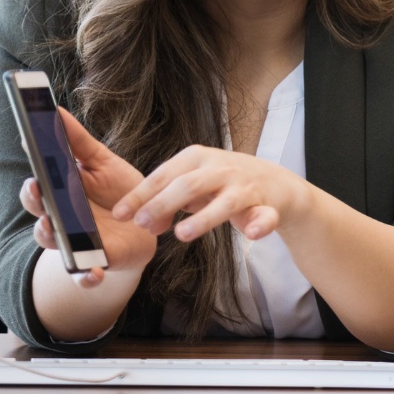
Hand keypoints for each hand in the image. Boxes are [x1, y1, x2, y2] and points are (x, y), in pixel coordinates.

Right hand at [20, 108, 155, 287]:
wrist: (146, 224)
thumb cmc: (118, 190)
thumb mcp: (101, 162)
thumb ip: (78, 141)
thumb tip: (55, 110)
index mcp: (59, 193)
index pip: (36, 186)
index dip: (30, 176)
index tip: (27, 161)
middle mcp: (60, 219)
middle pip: (37, 212)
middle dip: (34, 201)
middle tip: (38, 187)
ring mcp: (74, 242)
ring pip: (51, 242)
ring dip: (49, 235)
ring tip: (52, 226)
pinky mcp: (94, 263)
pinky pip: (83, 275)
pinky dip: (85, 277)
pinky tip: (93, 273)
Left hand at [111, 146, 310, 242]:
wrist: (275, 182)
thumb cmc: (223, 183)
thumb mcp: (192, 188)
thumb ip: (166, 203)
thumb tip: (144, 224)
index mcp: (196, 158)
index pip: (162, 175)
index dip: (140, 195)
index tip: (119, 214)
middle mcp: (220, 168)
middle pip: (188, 185)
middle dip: (163, 204)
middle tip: (141, 224)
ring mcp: (244, 186)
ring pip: (224, 202)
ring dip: (204, 218)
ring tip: (182, 234)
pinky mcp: (266, 205)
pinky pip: (265, 216)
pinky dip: (261, 224)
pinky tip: (253, 234)